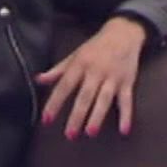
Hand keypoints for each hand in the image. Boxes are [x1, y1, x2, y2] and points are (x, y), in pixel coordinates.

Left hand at [35, 16, 147, 139]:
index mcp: (80, 64)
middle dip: (77, 116)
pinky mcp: (127, 82)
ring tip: (90, 132)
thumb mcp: (74, 55)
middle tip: (70, 134)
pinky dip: (126, 115)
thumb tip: (38, 79)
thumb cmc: (96, 47)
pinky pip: (127, 100)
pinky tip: (124, 129)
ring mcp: (112, 77)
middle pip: (85, 96)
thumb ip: (57, 70)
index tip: (47, 119)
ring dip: (97, 116)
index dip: (55, 103)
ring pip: (104, 99)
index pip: (64, 86)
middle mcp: (96, 71)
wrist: (123, 32)